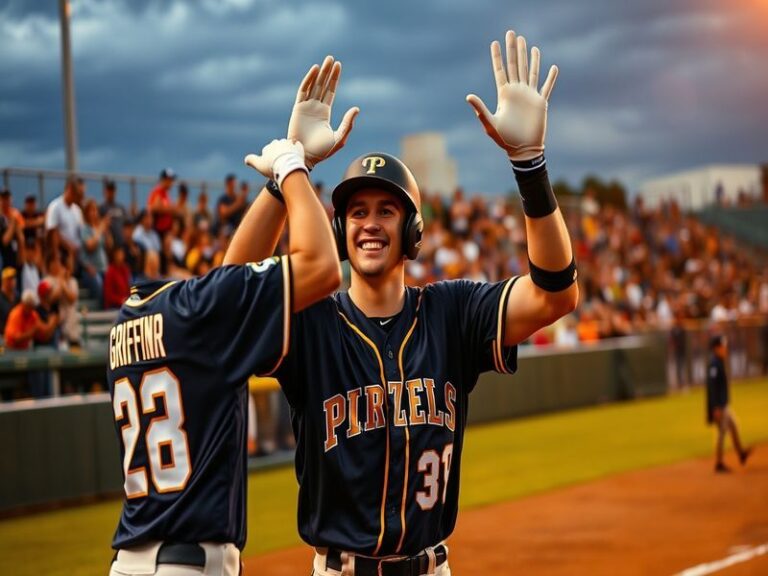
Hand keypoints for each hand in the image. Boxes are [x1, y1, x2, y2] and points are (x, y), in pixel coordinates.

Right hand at [244, 139, 306, 187]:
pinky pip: (298, 146)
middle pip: (278, 147)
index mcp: (269, 146)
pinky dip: (297, 150)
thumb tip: (246, 159)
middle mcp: (279, 142)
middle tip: (281, 164)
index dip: (269, 158)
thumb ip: (251, 160)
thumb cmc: (272, 167)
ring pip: (288, 146)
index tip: (272, 166)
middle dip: (279, 154)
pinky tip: (296, 157)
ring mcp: (289, 144)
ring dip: (288, 151)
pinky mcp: (299, 147)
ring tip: (289, 161)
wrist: (288, 167)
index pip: (268, 150)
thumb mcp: (259, 165)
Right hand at [287, 55, 358, 167]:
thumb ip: (348, 123)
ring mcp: (306, 107)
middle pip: (322, 85)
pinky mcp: (298, 108)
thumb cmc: (322, 151)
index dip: (334, 79)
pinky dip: (309, 79)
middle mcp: (315, 108)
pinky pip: (304, 90)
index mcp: (324, 113)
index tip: (338, 66)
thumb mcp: (339, 137)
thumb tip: (356, 108)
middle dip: (327, 72)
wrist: (306, 157)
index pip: (330, 92)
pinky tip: (315, 70)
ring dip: (320, 73)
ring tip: (326, 60)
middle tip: (332, 58)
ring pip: (314, 85)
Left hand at [466, 30, 557, 160]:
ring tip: (528, 43)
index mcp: (504, 95)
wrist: (522, 150)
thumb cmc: (505, 140)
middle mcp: (517, 92)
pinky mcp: (540, 103)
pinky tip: (553, 67)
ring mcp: (529, 96)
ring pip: (530, 71)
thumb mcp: (490, 124)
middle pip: (515, 65)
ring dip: (530, 57)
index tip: (494, 43)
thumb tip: (468, 96)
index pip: (500, 71)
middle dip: (513, 50)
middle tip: (512, 33)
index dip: (497, 57)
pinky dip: (551, 78)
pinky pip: (547, 87)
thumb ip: (480, 109)